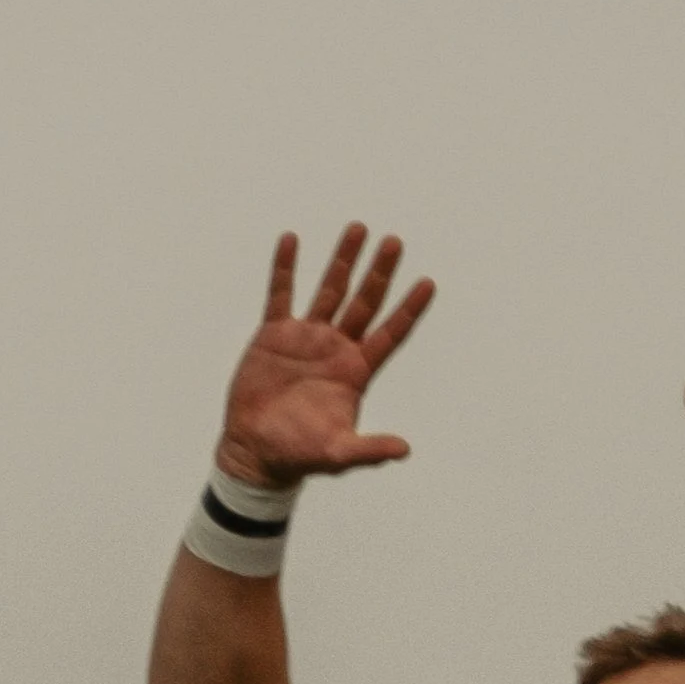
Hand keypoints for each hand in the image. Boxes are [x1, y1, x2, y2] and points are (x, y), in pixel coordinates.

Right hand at [215, 225, 435, 492]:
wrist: (256, 451)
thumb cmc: (299, 455)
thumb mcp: (338, 453)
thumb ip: (370, 450)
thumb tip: (404, 450)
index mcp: (355, 371)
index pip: (390, 333)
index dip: (409, 309)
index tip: (428, 282)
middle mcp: (335, 348)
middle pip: (364, 302)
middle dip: (380, 273)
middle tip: (395, 242)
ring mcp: (306, 337)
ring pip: (330, 289)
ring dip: (343, 260)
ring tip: (358, 228)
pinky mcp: (274, 334)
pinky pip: (281, 294)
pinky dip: (285, 268)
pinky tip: (292, 240)